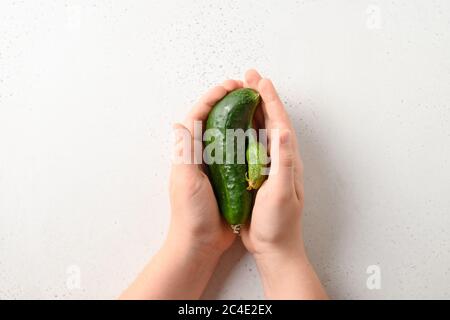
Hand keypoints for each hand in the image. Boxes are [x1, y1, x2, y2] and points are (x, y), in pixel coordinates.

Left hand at [168, 79, 244, 254]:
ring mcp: (217, 164)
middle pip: (214, 119)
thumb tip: (180, 122)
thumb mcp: (186, 180)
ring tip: (255, 103)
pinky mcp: (230, 176)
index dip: (213, 97)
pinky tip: (260, 132)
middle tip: (246, 89)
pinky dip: (247, 138)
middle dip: (228, 100)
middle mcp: (202, 154)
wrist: (201, 242)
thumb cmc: (191, 213)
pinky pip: (239, 151)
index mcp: (189, 152)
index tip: (231, 86)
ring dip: (239, 115)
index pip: (198, 115)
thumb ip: (184, 153)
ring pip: (228, 132)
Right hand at [241, 69, 304, 256]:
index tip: (259, 80)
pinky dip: (242, 131)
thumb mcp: (282, 192)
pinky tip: (233, 127)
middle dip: (260, 97)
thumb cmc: (279, 223)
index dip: (269, 99)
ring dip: (251, 111)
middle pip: (269, 121)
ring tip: (241, 94)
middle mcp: (278, 158)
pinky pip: (248, 146)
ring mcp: (267, 166)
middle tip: (248, 78)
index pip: (278, 122)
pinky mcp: (256, 175)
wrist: (274, 247)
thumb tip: (283, 129)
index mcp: (286, 159)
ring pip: (259, 131)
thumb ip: (283, 161)